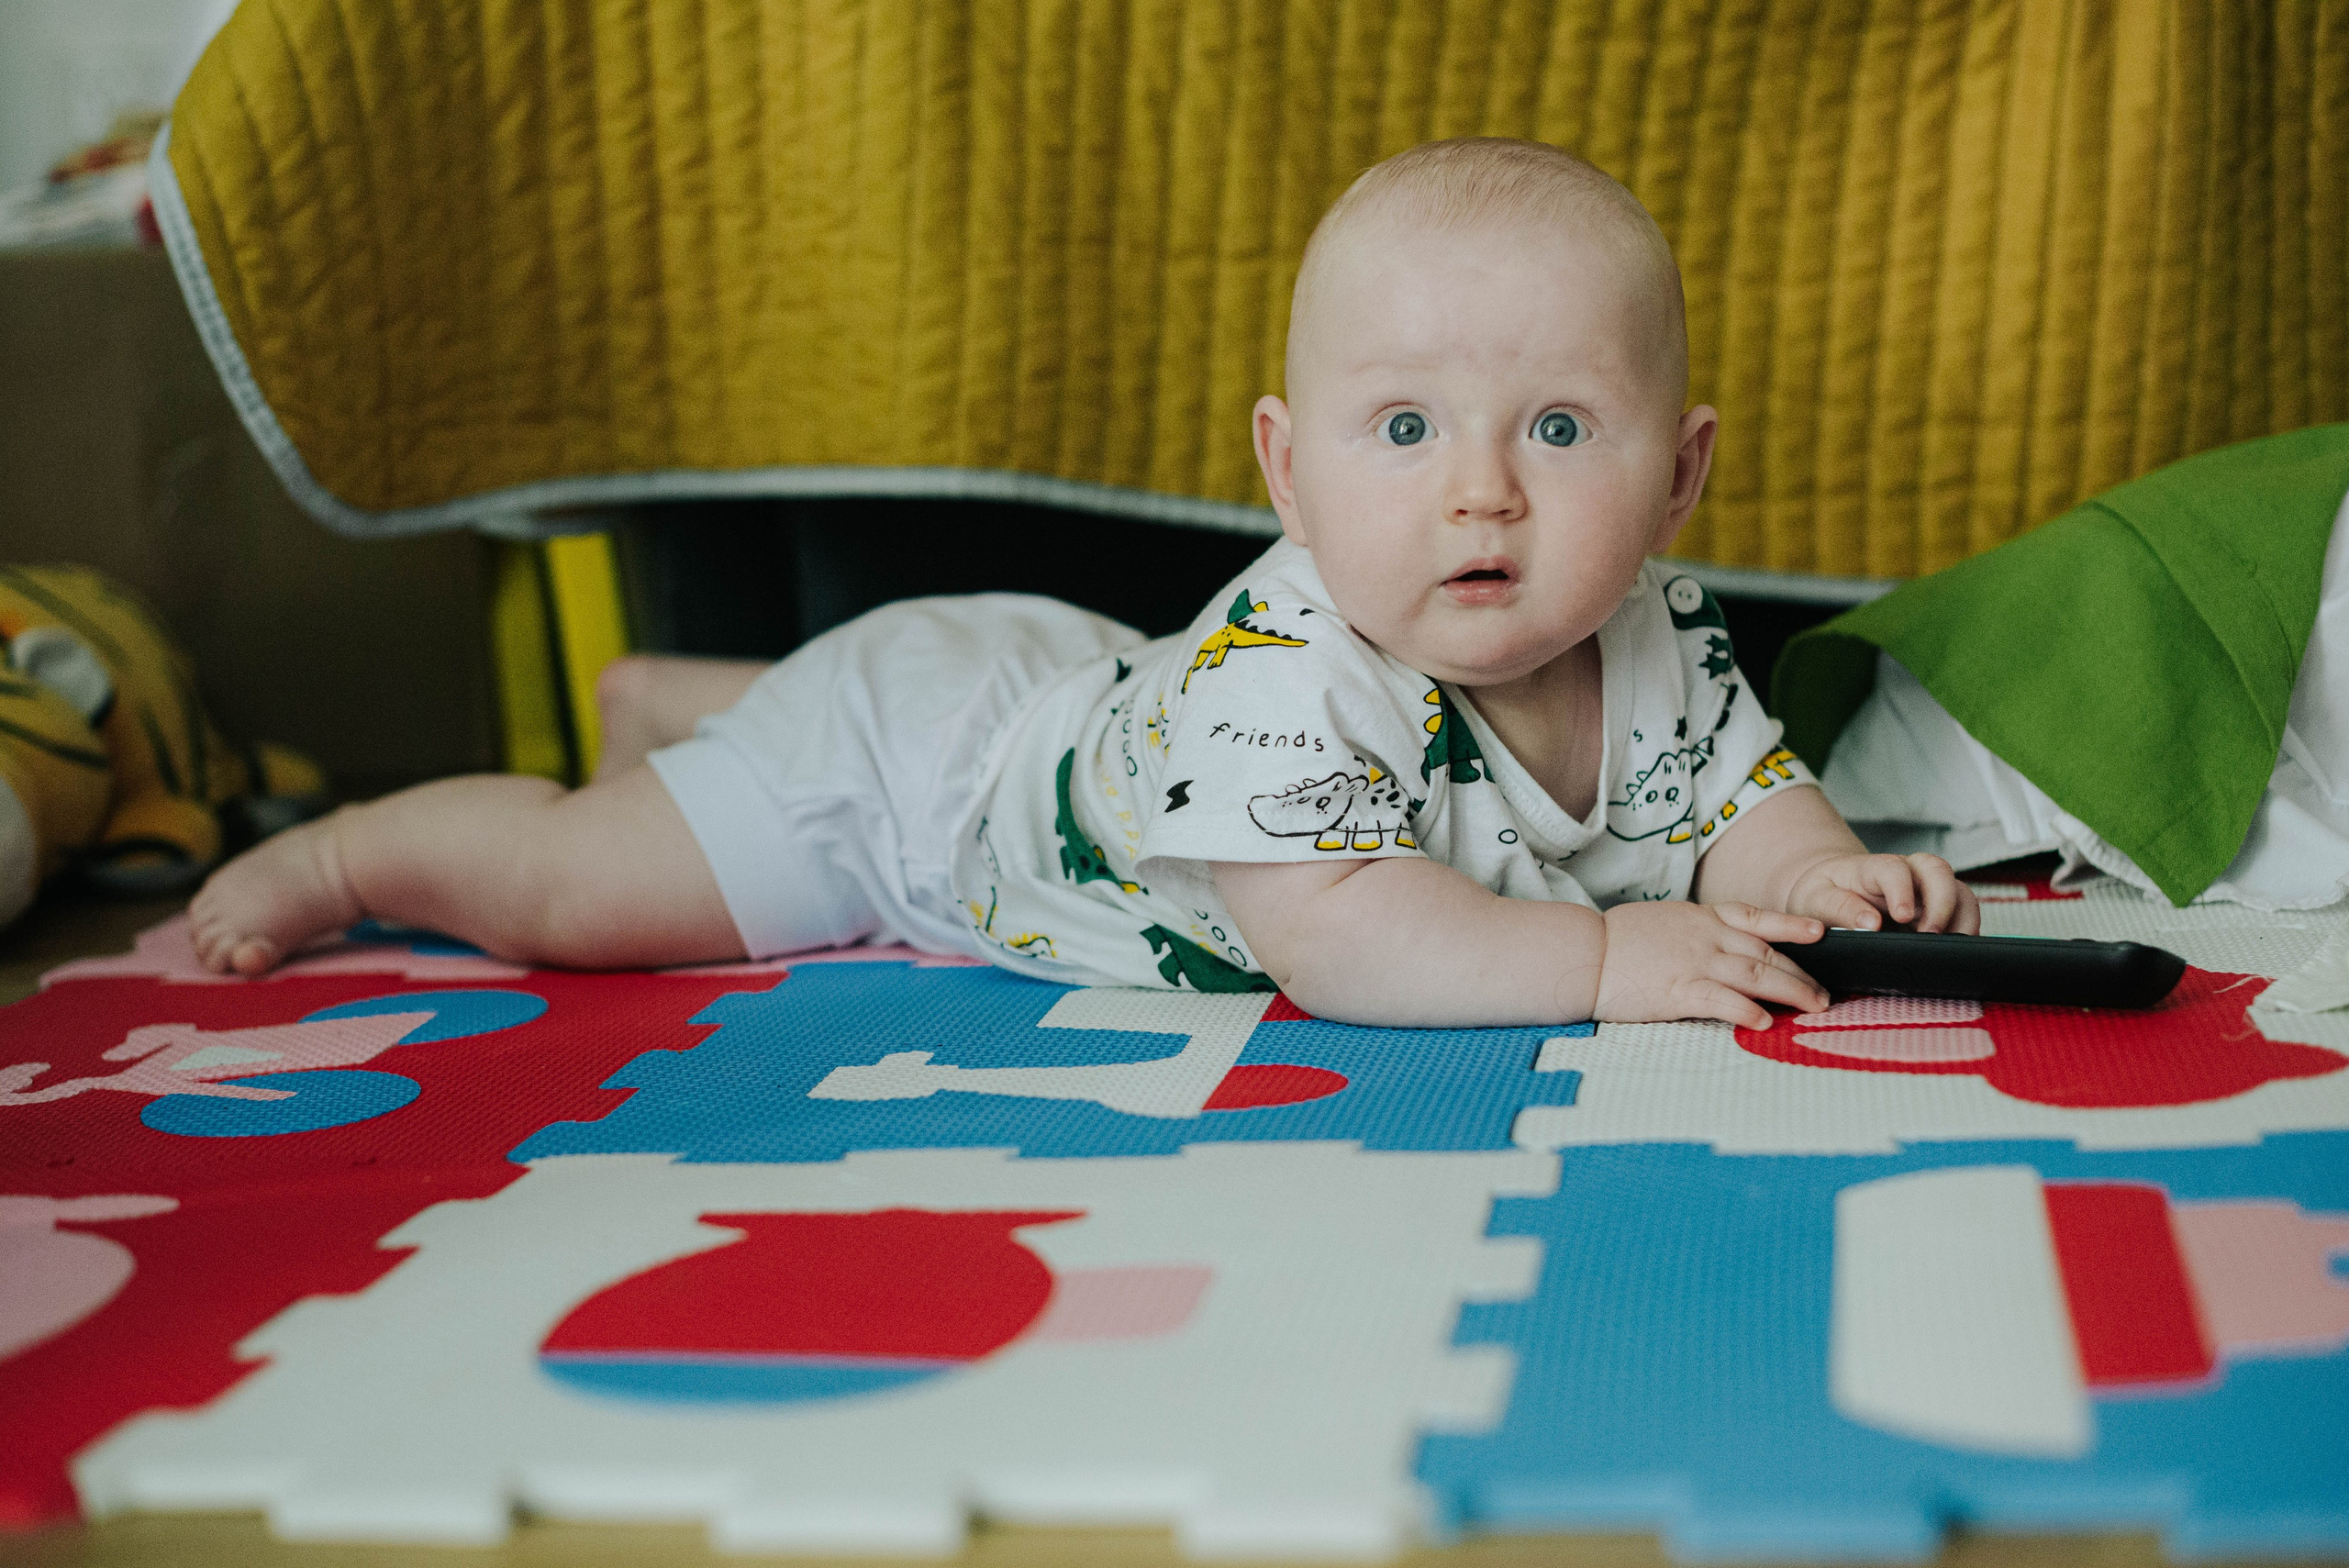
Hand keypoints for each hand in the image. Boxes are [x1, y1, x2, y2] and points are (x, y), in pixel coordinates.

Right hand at [1594, 901, 1828, 1028]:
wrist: (1584, 951)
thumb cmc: (1616, 940)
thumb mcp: (1661, 922)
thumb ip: (1692, 931)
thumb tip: (1712, 944)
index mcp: (1700, 918)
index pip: (1757, 918)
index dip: (1792, 926)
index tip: (1820, 933)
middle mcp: (1706, 938)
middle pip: (1767, 953)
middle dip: (1802, 974)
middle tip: (1824, 993)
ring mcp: (1695, 963)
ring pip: (1757, 975)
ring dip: (1791, 991)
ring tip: (1814, 1007)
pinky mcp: (1680, 991)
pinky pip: (1723, 1001)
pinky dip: (1748, 1011)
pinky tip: (1764, 1022)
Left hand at [1784, 852, 1979, 934]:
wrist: (1831, 894)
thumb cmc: (1823, 895)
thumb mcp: (1816, 900)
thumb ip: (1839, 908)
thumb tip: (1870, 924)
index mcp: (1872, 868)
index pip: (1893, 869)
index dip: (1901, 890)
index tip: (1902, 916)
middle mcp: (1906, 873)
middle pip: (1938, 870)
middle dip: (1942, 902)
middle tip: (1932, 936)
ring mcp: (1925, 890)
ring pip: (1959, 891)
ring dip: (1962, 919)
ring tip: (1950, 949)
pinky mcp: (1937, 909)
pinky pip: (1964, 913)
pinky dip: (1966, 931)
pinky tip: (1956, 953)